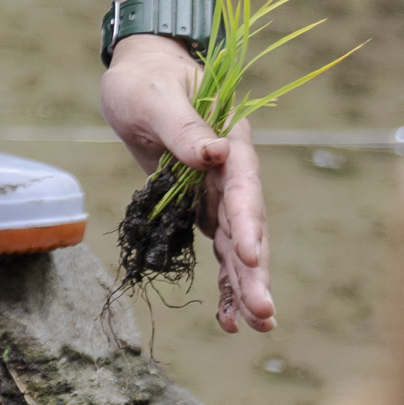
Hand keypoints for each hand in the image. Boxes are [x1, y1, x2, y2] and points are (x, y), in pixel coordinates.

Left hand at [100, 36, 274, 332]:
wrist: (140, 77)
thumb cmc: (144, 81)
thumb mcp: (154, 98)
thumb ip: (183, 126)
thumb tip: (212, 152)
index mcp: (230, 138)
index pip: (244, 185)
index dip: (247, 222)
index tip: (248, 257)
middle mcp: (233, 170)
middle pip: (248, 225)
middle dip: (255, 271)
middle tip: (263, 312)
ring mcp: (220, 193)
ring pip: (236, 246)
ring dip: (245, 286)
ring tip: (255, 327)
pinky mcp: (204, 208)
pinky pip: (217, 250)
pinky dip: (224, 283)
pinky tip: (229, 319)